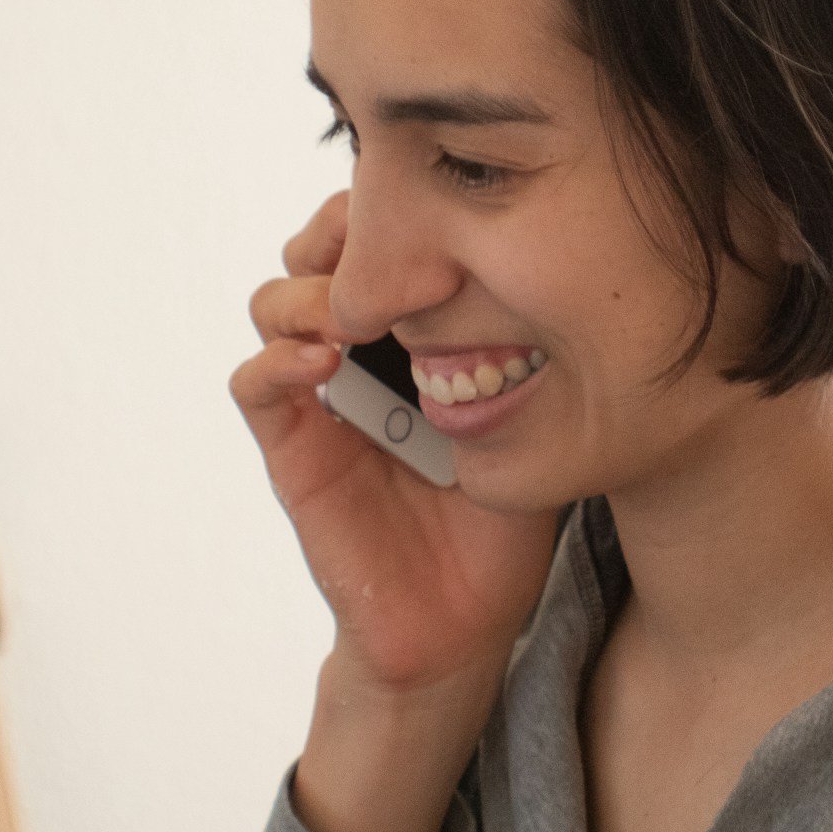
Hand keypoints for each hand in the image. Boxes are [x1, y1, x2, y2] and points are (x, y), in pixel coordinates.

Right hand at [230, 190, 558, 693]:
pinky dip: (278, 359)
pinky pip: (256, 384)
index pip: (383, 239)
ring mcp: (319, 398)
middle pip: (318, 250)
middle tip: (382, 238)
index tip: (435, 207)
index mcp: (415, 334)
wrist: (466, 624)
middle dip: (342, 230)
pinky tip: (324, 361)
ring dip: (309, 290)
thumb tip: (576, 264)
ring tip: (353, 309)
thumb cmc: (506, 522)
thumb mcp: (536, 419)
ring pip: (275, 301)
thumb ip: (534, 349)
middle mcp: (359, 353)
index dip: (395, 210)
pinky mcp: (292, 449)